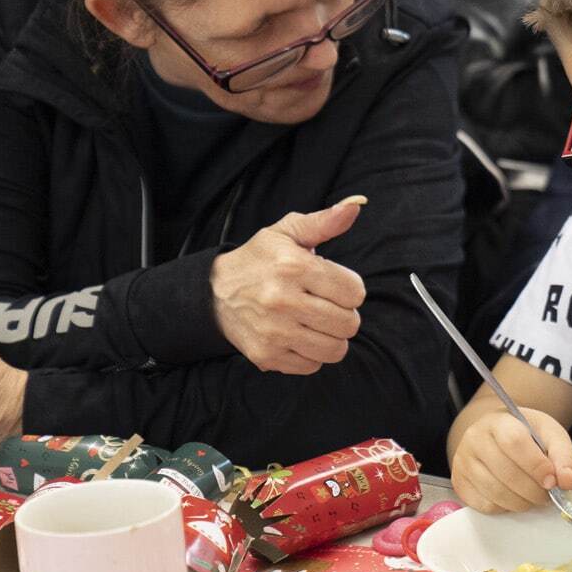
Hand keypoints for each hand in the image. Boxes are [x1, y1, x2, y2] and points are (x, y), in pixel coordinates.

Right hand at [211, 196, 368, 374]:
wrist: (215, 292)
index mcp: (293, 267)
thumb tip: (356, 205)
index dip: (350, 289)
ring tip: (318, 323)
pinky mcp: (267, 355)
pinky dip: (312, 354)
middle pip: (348, 323)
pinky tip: (300, 336)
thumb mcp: (288, 232)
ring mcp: (274, 332)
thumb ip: (325, 221)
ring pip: (335, 349)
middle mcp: (283, 301)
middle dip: (344, 314)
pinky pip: (312, 365)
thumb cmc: (260, 259)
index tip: (335, 285)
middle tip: (327, 305)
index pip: (354, 292)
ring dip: (332, 337)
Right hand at [451, 407, 571, 512]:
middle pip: (506, 472)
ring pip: (495, 493)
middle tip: (547, 494)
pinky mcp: (459, 483)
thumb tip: (568, 482)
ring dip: (522, 502)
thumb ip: (563, 456)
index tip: (552, 481)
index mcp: (498, 421)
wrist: (497, 435)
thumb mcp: (549, 434)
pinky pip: (485, 505)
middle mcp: (475, 439)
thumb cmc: (525, 434)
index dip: (536, 466)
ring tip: (533, 496)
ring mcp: (463, 462)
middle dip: (533, 491)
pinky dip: (505, 507)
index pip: (514, 443)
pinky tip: (513, 497)